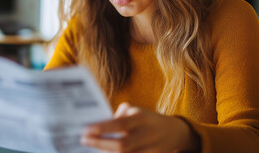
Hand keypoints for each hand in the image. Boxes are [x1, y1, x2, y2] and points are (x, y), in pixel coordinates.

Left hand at [80, 102, 199, 152]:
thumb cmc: (146, 119)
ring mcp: (152, 150)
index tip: (85, 130)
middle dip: (100, 144)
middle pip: (122, 146)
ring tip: (96, 149)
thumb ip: (118, 116)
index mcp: (141, 118)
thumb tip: (96, 126)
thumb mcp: (134, 111)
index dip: (102, 128)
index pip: (120, 124)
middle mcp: (147, 134)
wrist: (174, 132)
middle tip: (84, 140)